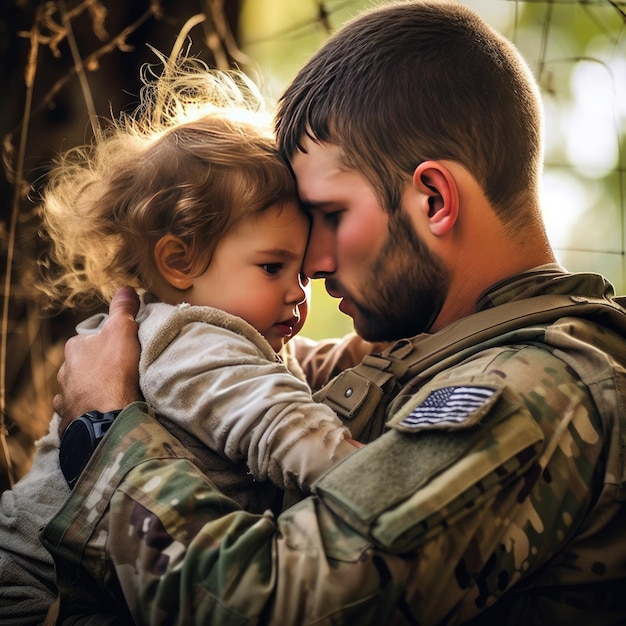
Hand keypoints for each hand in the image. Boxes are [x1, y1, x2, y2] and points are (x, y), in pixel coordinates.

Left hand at [54, 287, 141, 434]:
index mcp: (74, 348)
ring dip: (92, 390)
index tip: (124, 350)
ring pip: (79, 388)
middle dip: (98, 368)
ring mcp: (66, 397)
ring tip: (113, 395)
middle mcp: (64, 372)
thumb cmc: (113, 372)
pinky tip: (101, 411)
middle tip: (121, 373)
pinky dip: (89, 409)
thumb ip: (123, 310)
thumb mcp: (122, 331)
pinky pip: (79, 410)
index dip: (108, 343)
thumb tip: (127, 289)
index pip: (91, 340)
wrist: (106, 417)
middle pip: (84, 365)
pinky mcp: (70, 419)